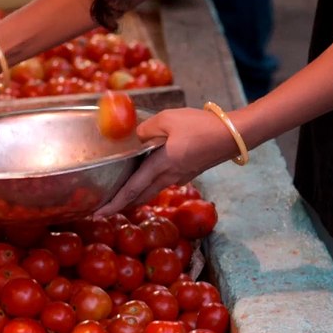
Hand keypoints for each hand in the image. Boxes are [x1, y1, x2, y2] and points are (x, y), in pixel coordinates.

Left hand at [93, 107, 238, 216]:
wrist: (234, 135)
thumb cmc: (202, 125)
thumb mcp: (169, 118)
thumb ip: (147, 128)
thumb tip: (136, 137)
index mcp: (162, 165)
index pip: (133, 188)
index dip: (114, 202)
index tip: (98, 213)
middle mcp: (169, 176)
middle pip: (140, 196)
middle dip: (120, 205)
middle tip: (102, 211)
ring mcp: (180, 176)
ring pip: (151, 191)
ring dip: (134, 197)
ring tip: (119, 198)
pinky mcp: (187, 172)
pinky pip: (161, 183)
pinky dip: (147, 186)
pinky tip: (144, 179)